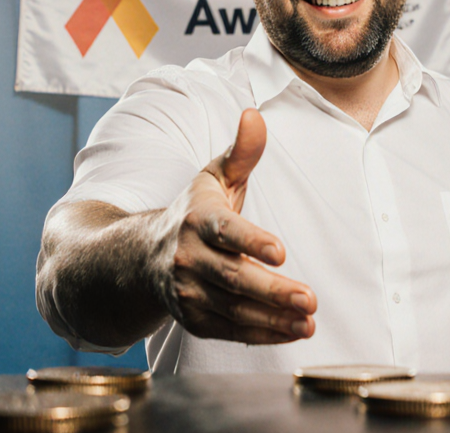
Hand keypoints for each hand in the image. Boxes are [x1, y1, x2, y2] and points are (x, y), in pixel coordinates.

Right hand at [169, 108, 317, 343]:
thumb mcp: (213, 177)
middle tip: (309, 298)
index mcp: (197, 218)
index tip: (280, 251)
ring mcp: (188, 291)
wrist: (141, 256)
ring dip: (272, 318)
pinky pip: (229, 330)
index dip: (252, 241)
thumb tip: (255, 115)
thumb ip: (241, 151)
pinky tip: (291, 331)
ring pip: (233, 308)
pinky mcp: (193, 318)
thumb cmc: (192, 212)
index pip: (225, 230)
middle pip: (232, 277)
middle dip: (272, 290)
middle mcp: (188, 256)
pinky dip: (261, 333)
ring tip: (307, 321)